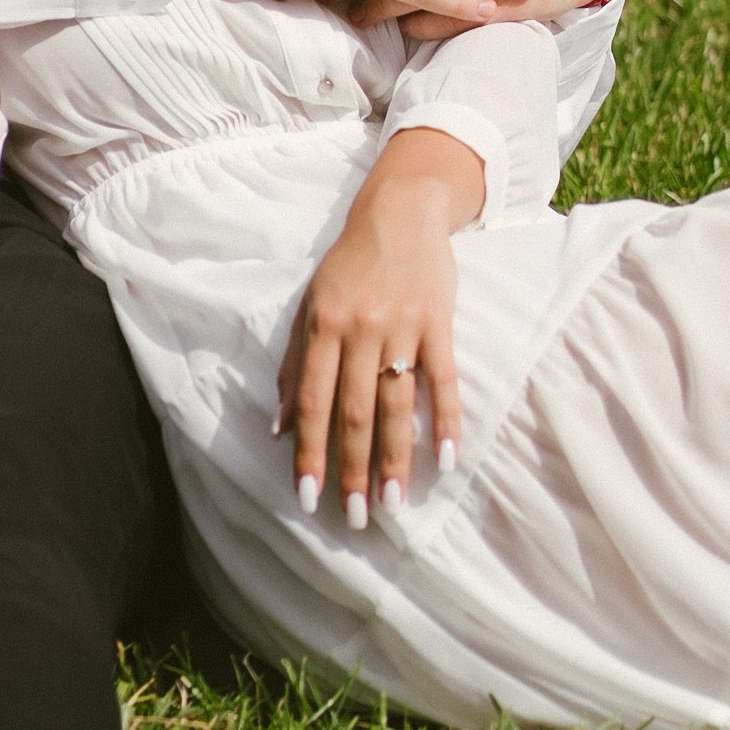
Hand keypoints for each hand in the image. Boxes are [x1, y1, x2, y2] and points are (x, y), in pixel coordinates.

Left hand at [274, 129, 482, 528]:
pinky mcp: (440, 322)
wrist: (401, 211)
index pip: (315, 403)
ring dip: (395, 458)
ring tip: (394, 504)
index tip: (309, 498)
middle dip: (353, 469)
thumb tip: (282, 428)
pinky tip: (446, 458)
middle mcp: (361, 330)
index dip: (311, 453)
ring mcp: (403, 327)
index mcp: (323, 327)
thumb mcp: (311, 307)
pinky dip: (446, 419)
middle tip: (355, 518)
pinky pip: (444, 379)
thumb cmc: (350, 265)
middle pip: (355, 412)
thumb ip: (296, 367)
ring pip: (397, 404)